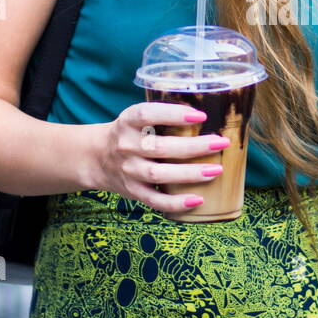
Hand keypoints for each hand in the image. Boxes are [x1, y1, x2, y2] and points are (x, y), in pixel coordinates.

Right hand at [90, 101, 228, 214]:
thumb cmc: (131, 134)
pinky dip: (176, 203)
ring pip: (158, 174)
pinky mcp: (133, 191)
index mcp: (128, 122)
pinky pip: (155, 200)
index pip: (147, 114)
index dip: (173, 114)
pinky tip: (198, 199)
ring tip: (216, 170)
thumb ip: (163, 116)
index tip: (200, 116)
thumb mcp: (137, 118)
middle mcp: (126, 146)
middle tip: (221, 143)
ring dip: (189, 173)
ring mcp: (128, 171)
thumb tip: (211, 114)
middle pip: (159, 147)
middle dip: (193, 146)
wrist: (97, 158)